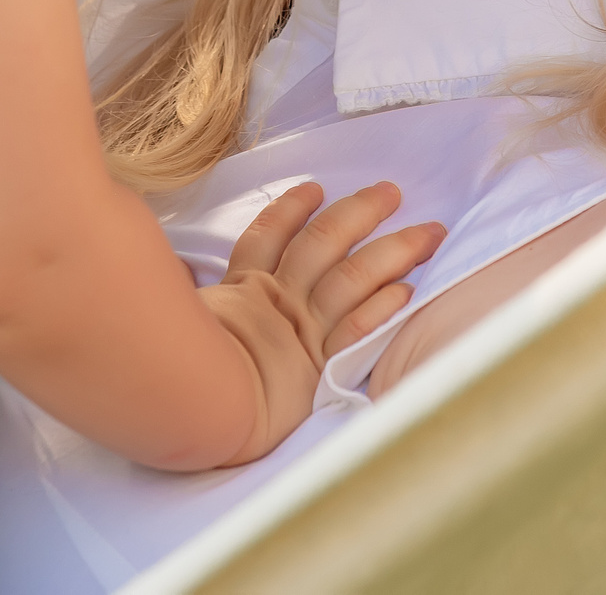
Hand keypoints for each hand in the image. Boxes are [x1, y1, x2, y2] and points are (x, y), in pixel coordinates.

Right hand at [197, 182, 444, 465]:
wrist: (203, 415)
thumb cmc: (184, 371)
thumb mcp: (180, 322)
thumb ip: (190, 298)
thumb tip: (177, 278)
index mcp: (243, 289)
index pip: (269, 236)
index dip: (292, 210)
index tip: (315, 190)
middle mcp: (279, 301)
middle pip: (324, 242)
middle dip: (360, 212)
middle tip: (392, 192)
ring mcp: (304, 329)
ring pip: (353, 276)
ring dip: (393, 250)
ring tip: (427, 233)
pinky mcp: (323, 363)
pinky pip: (359, 326)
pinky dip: (383, 305)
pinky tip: (408, 289)